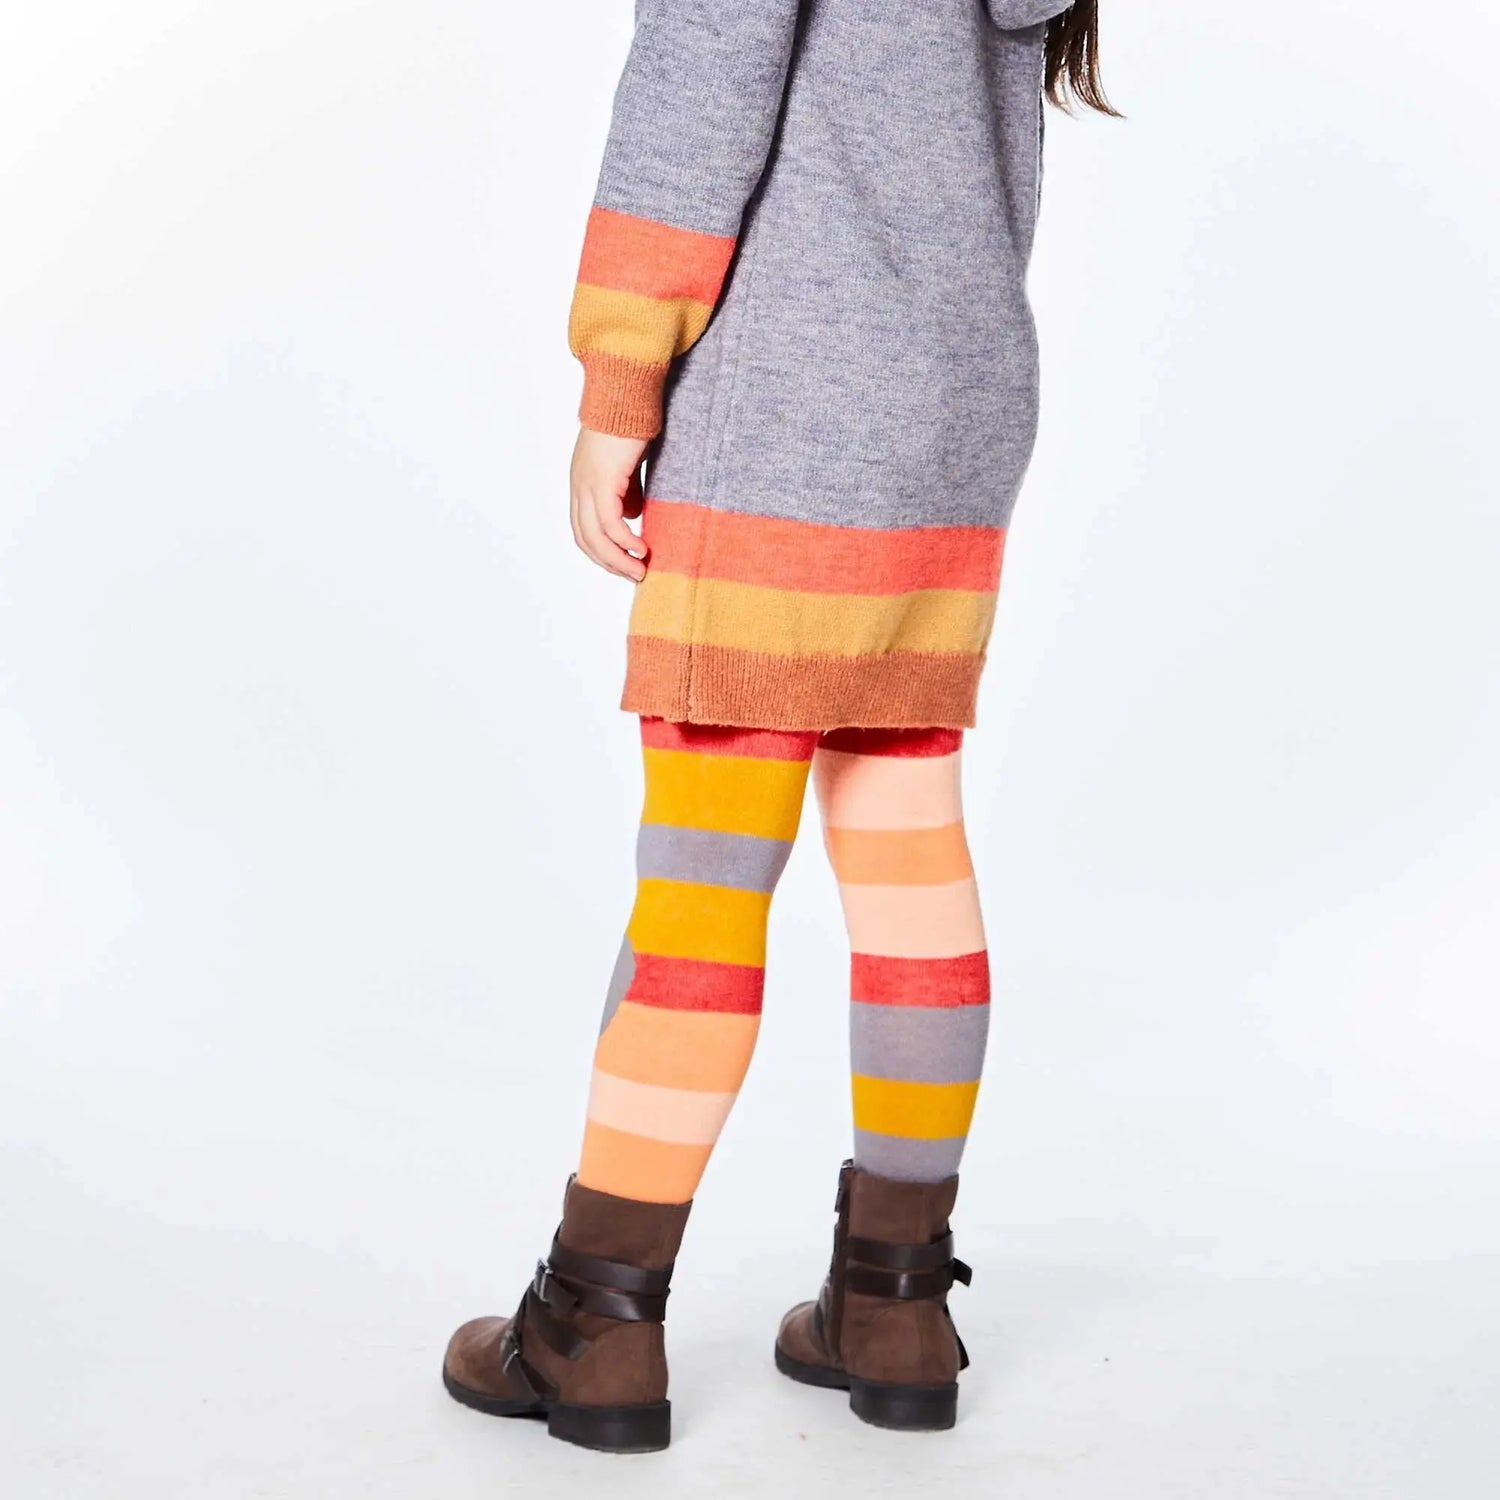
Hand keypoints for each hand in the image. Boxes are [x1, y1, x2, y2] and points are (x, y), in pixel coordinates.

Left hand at [570, 427, 649, 580]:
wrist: (625, 393)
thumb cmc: (630, 422)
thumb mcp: (626, 464)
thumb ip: (626, 491)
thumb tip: (631, 516)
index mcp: (583, 483)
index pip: (584, 530)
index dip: (603, 552)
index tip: (625, 564)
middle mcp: (580, 486)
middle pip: (586, 539)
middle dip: (610, 563)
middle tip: (634, 576)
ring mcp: (587, 484)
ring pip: (596, 536)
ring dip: (618, 559)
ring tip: (640, 570)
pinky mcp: (602, 480)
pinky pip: (609, 522)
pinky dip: (624, 541)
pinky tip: (641, 548)